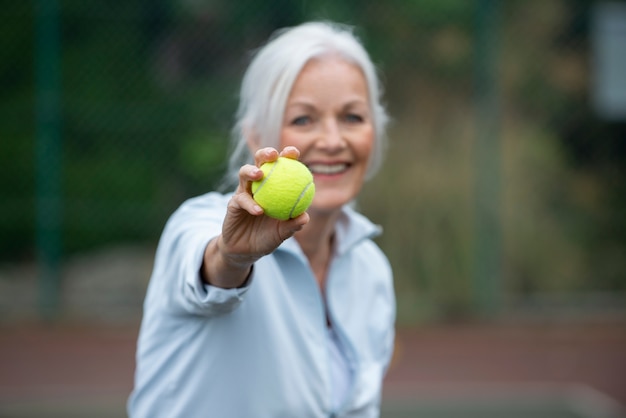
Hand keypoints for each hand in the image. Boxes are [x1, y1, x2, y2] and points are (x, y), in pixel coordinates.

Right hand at [202, 146, 309, 286]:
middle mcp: (258, 185)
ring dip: (251, 171)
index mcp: (273, 186)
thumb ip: (293, 224)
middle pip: (259, 162)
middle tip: (274, 155)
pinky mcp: (233, 204)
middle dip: (265, 153)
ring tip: (260, 174)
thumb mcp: (282, 232)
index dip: (287, 156)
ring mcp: (243, 192)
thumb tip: (305, 217)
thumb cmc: (267, 237)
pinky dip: (250, 204)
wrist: (246, 250)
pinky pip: (241, 200)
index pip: (281, 166)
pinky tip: (258, 210)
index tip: (294, 153)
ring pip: (244, 174)